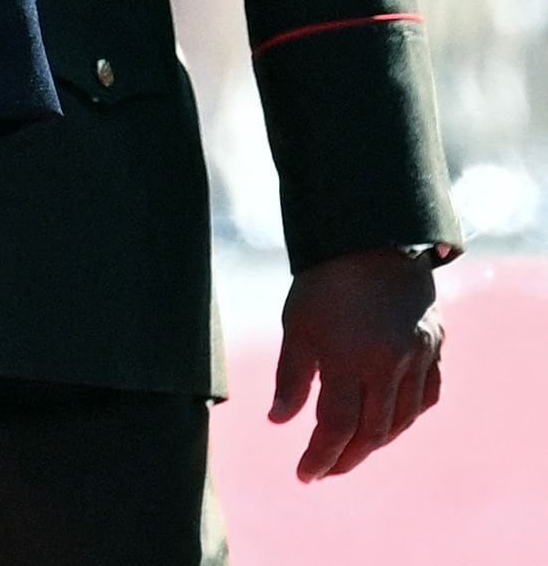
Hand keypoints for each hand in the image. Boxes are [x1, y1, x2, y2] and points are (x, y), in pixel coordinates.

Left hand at [268, 248, 443, 480]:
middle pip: (372, 431)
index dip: (320, 455)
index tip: (304, 475)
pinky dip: (407, 415)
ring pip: (402, 418)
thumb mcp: (296, 324)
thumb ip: (291, 377)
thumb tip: (280, 421)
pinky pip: (426, 396)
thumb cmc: (324, 281)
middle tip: (325, 471)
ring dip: (376, 442)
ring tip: (350, 452)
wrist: (373, 239)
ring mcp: (418, 357)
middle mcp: (389, 364)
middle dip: (346, 457)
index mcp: (350, 358)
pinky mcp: (434, 347)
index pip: (336, 425)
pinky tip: (389, 423)